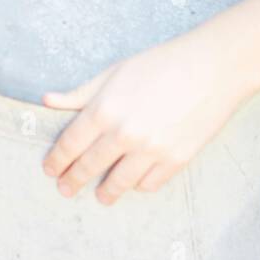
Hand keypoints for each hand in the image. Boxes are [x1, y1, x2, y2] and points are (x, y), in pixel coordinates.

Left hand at [42, 26, 251, 204]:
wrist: (212, 68)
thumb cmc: (161, 64)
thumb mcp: (114, 73)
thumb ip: (80, 93)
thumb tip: (47, 101)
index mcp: (104, 109)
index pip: (69, 144)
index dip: (56, 161)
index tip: (50, 170)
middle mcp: (123, 134)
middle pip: (89, 167)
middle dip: (73, 181)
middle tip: (65, 189)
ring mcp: (150, 150)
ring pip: (119, 183)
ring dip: (106, 192)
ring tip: (101, 196)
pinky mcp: (176, 159)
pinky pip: (149, 183)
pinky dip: (139, 184)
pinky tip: (134, 182)